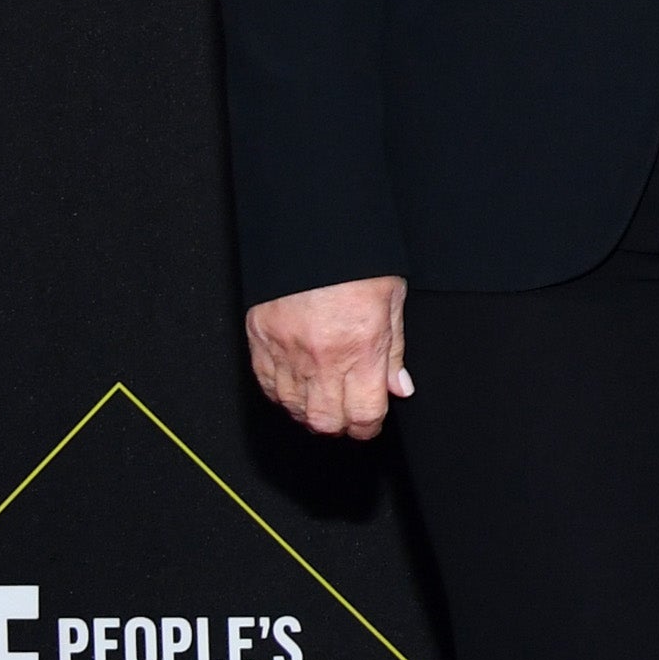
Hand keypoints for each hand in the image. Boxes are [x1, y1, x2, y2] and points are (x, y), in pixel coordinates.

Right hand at [245, 277, 409, 438]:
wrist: (311, 233)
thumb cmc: (355, 261)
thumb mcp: (392, 300)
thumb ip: (394, 350)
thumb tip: (398, 388)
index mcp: (360, 347)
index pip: (364, 414)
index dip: (370, 426)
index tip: (372, 422)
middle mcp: (321, 357)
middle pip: (325, 421)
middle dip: (341, 426)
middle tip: (349, 415)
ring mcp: (286, 352)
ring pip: (293, 409)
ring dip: (310, 412)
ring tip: (325, 400)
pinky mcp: (260, 342)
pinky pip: (267, 387)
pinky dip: (283, 394)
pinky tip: (298, 385)